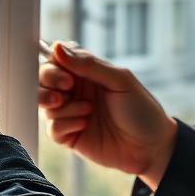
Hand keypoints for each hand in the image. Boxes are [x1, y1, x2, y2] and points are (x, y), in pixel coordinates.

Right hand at [39, 43, 176, 190]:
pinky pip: (52, 128)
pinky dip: (66, 125)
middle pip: (42, 79)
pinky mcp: (69, 136)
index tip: (68, 75)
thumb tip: (58, 48)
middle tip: (67, 89)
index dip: (54, 65)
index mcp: (87, 72)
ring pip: (44, 103)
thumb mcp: (120, 80)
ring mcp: (71, 112)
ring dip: (63, 106)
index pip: (56, 59)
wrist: (152, 148)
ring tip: (87, 110)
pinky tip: (85, 125)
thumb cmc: (141, 110)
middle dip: (49, 83)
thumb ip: (89, 65)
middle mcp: (75, 90)